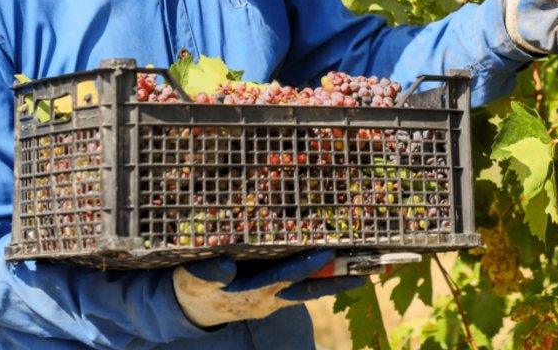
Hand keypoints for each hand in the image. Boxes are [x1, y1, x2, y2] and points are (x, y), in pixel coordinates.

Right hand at [172, 250, 365, 327]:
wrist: (192, 307)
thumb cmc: (193, 286)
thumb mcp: (194, 279)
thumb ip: (209, 272)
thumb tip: (228, 264)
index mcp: (252, 292)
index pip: (285, 277)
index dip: (306, 265)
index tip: (327, 251)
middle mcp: (269, 298)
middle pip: (309, 289)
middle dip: (337, 278)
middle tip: (365, 267)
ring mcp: (274, 299)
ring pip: (311, 289)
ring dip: (337, 280)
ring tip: (364, 269)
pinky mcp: (275, 294)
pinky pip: (304, 286)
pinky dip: (322, 277)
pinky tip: (337, 264)